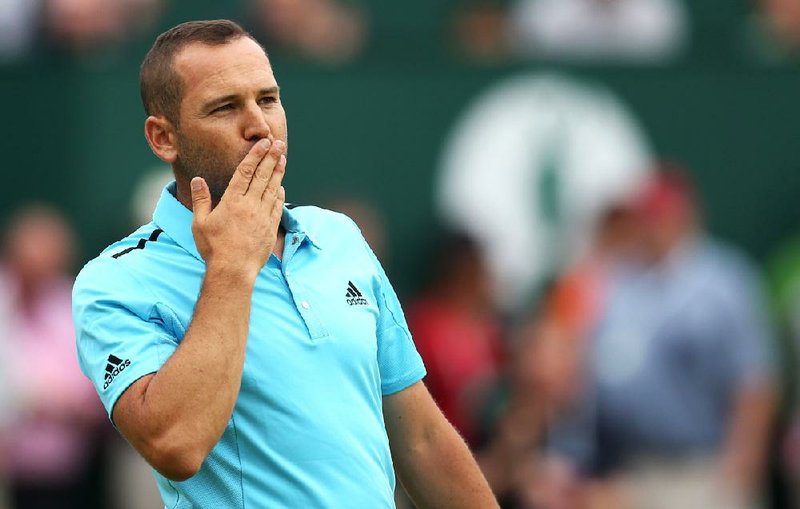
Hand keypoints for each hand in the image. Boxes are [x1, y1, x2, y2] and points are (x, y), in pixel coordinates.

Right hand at [190, 139, 285, 278]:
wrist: (234, 270)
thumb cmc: (214, 248)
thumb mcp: (200, 223)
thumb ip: (201, 199)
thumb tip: (198, 180)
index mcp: (232, 201)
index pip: (246, 172)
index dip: (255, 156)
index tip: (263, 143)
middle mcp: (250, 206)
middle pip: (263, 176)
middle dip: (271, 158)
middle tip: (278, 144)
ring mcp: (262, 217)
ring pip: (272, 189)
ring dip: (278, 173)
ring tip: (282, 159)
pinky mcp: (270, 228)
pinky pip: (277, 207)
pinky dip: (279, 195)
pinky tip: (280, 187)